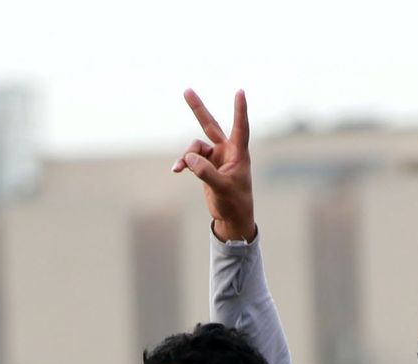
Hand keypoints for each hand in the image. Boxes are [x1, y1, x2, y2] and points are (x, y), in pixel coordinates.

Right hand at [173, 89, 254, 242]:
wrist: (232, 218)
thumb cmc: (234, 203)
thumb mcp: (221, 188)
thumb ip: (205, 172)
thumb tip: (188, 158)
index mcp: (238, 153)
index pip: (240, 127)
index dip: (240, 110)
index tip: (240, 92)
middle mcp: (227, 151)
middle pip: (210, 125)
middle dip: (198, 109)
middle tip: (186, 90)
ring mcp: (215, 157)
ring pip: (196, 147)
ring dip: (187, 156)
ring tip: (181, 168)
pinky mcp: (206, 166)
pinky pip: (191, 159)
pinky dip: (183, 163)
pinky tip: (176, 169)